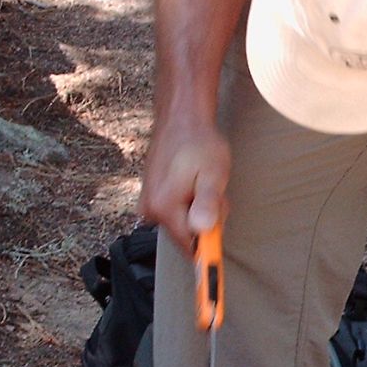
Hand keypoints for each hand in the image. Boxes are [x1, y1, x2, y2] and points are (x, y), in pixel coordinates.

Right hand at [138, 118, 229, 250]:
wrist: (181, 120)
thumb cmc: (200, 144)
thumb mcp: (213, 173)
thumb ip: (208, 202)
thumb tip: (203, 229)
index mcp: (164, 207)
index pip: (190, 246)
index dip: (210, 240)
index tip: (219, 224)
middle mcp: (150, 210)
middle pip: (187, 235)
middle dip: (204, 220)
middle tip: (212, 191)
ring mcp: (148, 204)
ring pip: (183, 223)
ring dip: (198, 210)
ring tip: (202, 182)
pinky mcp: (150, 197)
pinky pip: (176, 212)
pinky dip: (189, 203)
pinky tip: (192, 182)